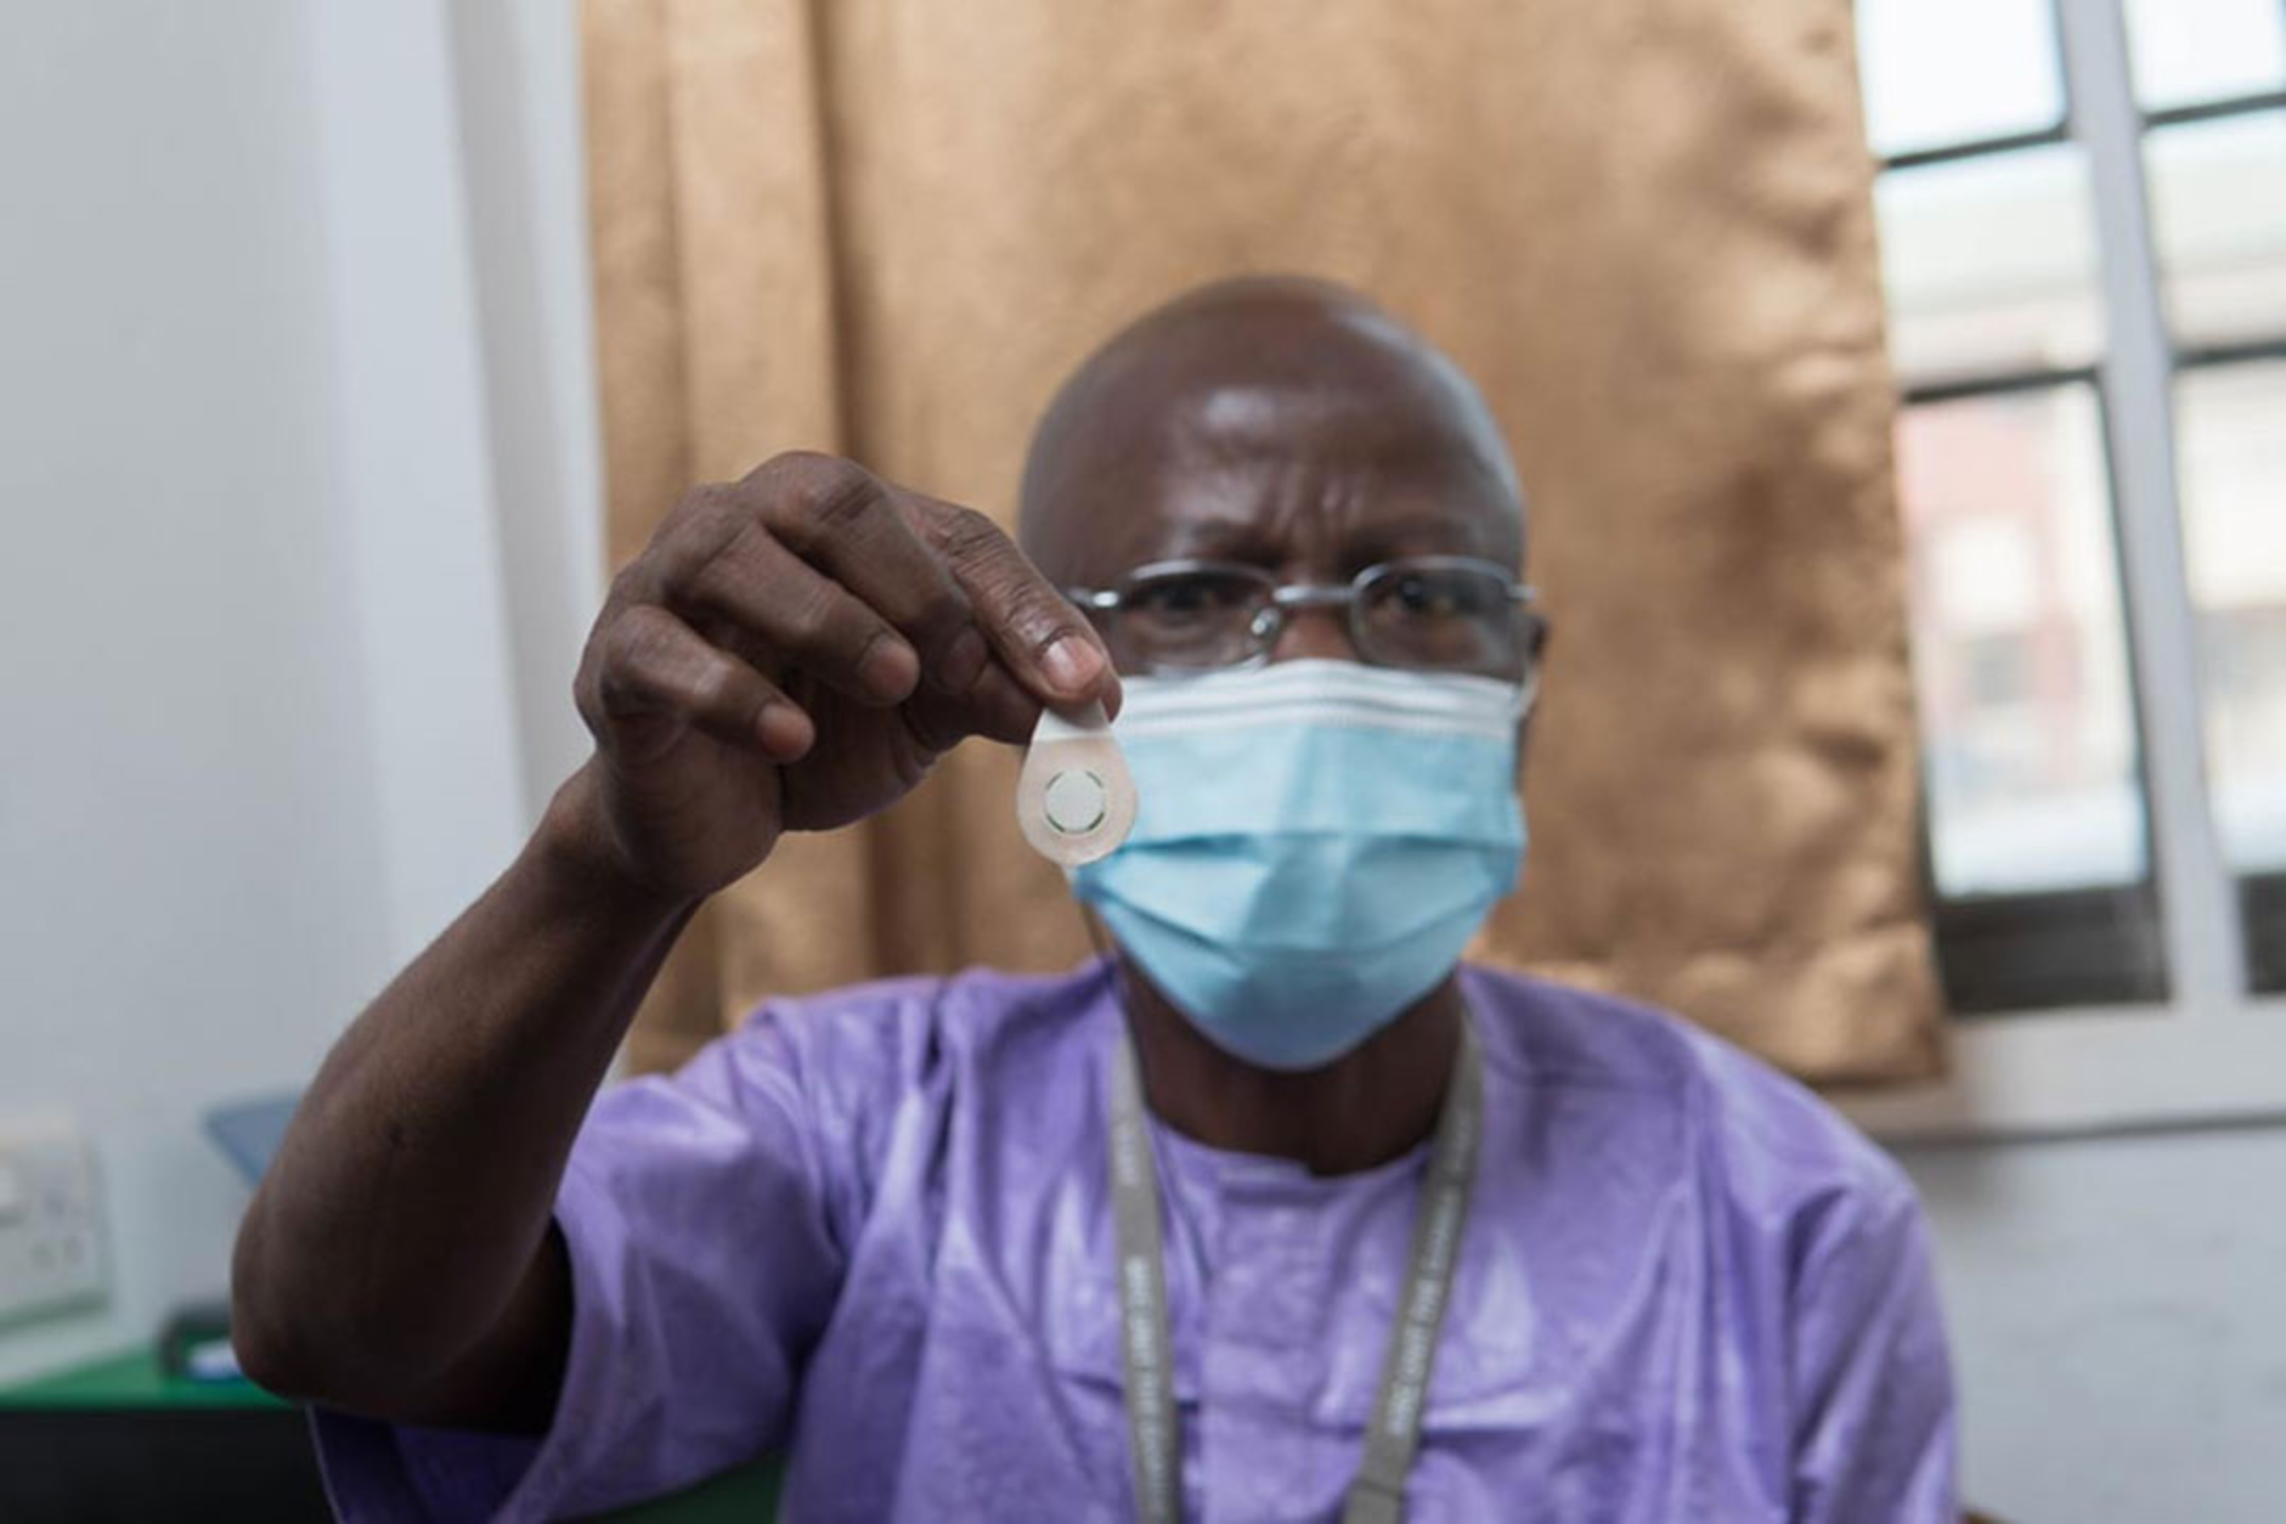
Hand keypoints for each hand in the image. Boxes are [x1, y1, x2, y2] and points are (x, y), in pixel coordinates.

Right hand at [561, 451, 1119, 901]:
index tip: (1086, 687)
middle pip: (831, 498)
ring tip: (892, 685)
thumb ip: (996, 692)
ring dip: (828, 620)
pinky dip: (730, 691)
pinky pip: (662, 653)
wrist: (711, 820)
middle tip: (965, 672)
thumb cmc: (821, 735)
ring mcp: (667, 580)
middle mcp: (747, 520)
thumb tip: (1090, 702)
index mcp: (839, 520)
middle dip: (917, 585)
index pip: (950, 533)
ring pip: (732, 555)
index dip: (1024, 606)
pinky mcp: (616, 659)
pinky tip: (789, 738)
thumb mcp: (926, 714)